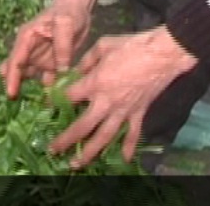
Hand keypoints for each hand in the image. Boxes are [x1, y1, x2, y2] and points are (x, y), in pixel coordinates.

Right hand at [0, 0, 97, 106]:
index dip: (11, 78)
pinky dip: (42, 95)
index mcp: (26, 38)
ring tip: (7, 115)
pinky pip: (44, 83)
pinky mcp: (50, 64)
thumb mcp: (65, 23)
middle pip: (10, 72)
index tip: (9, 94)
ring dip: (16, 95)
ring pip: (24, 80)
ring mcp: (38, 58)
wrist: (78, 6)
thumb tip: (61, 71)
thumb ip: (62, 46)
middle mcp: (28, 50)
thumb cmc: (68, 10)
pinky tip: (41, 111)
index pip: (15, 60)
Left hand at [49, 27, 197, 168]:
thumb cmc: (132, 46)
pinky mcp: (139, 113)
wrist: (162, 54)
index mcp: (95, 83)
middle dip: (66, 140)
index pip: (69, 96)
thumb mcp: (103, 45)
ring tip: (76, 164)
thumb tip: (78, 70)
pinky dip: (128, 147)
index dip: (55, 101)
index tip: (47, 106)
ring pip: (104, 136)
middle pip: (83, 126)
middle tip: (53, 150)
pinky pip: (132, 134)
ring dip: (90, 152)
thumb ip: (87, 60)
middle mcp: (107, 101)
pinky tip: (122, 160)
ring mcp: (124, 110)